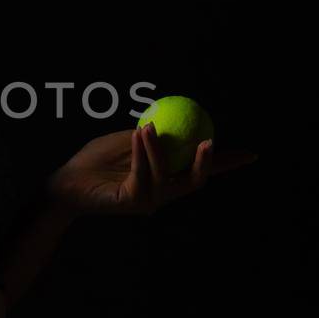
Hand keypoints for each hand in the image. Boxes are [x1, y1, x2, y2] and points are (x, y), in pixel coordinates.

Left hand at [46, 122, 258, 217]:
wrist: (66, 182)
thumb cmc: (95, 160)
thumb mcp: (129, 139)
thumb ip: (154, 133)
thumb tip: (178, 115)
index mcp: (166, 179)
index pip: (201, 172)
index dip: (227, 164)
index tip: (252, 154)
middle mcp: (162, 193)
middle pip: (196, 182)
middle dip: (207, 164)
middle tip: (208, 141)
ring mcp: (148, 201)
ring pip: (168, 175)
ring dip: (158, 147)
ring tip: (147, 125)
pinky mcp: (132, 202)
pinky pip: (144, 174)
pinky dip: (143, 151)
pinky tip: (138, 133)